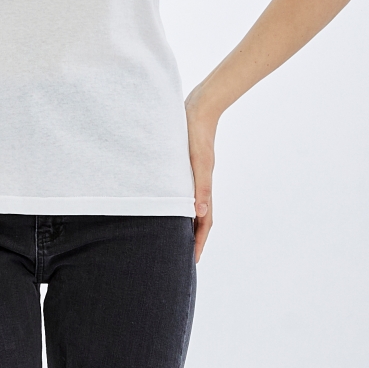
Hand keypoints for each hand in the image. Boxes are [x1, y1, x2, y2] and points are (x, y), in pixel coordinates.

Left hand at [185, 93, 216, 263]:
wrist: (197, 107)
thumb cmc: (196, 133)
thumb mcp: (199, 162)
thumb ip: (200, 188)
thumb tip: (200, 213)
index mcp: (203, 187)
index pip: (203, 222)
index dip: (198, 241)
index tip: (193, 260)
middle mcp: (198, 185)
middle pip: (197, 218)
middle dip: (191, 238)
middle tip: (181, 258)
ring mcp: (191, 177)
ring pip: (188, 207)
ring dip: (183, 223)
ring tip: (172, 239)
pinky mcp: (182, 168)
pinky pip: (180, 192)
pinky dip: (176, 205)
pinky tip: (165, 207)